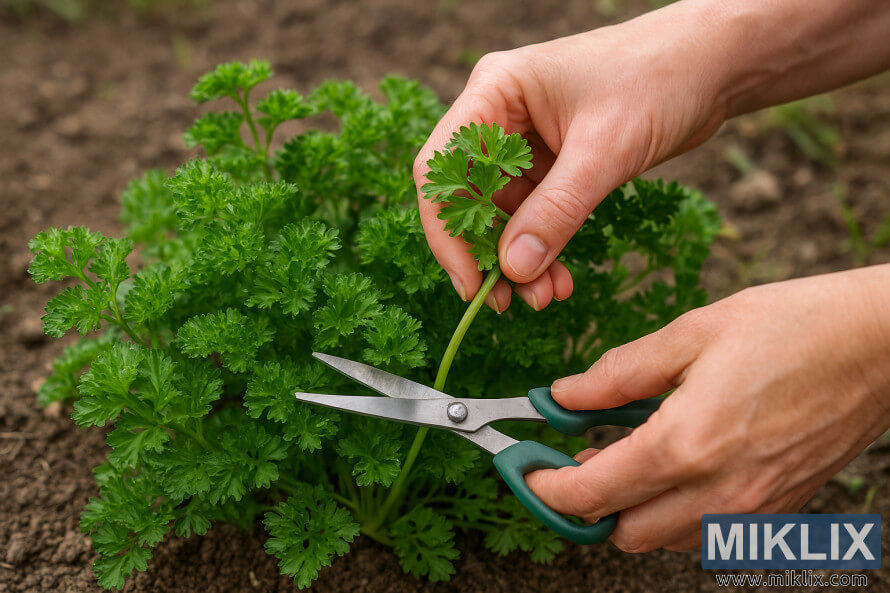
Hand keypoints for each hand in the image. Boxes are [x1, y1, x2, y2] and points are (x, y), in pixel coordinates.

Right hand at [414, 2, 732, 311]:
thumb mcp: (604, 151)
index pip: (443, 169)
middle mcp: (499, 115)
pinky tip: (559, 279)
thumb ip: (556, 211)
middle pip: (467, 197)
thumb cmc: (659, 78)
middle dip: (488, 253)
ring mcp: (524, 141)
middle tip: (510, 301)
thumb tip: (513, 270)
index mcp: (494, 92)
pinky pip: (533, 216)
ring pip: (502, 215)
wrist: (714, 64)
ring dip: (519, 260)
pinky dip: (543, 249)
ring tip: (545, 297)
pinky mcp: (552, 163)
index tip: (471, 283)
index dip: (448, 232)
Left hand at [525, 265, 889, 551]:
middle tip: (578, 456)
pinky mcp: (779, 511)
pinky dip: (677, 512)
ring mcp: (754, 510)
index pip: (594, 491)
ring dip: (633, 509)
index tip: (527, 469)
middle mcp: (720, 492)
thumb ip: (618, 373)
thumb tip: (564, 395)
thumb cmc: (790, 327)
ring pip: (665, 540)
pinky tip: (680, 463)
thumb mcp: (691, 334)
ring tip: (632, 454)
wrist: (879, 344)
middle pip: (624, 532)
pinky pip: (707, 533)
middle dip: (589, 503)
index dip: (547, 486)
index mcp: (689, 444)